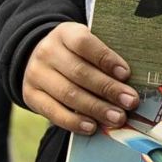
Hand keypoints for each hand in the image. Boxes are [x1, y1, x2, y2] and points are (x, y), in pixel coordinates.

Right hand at [22, 22, 136, 133]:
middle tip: (130, 102)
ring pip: (68, 93)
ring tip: (117, 117)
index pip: (84, 43)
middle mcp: (47, 52)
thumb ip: (104, 59)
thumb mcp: (87, 46)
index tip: (126, 74)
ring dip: (96, 108)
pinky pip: (53, 112)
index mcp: (65, 33)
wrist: (39, 59)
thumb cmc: (76, 54)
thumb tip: (130, 83)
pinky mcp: (31, 96)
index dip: (106, 59)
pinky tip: (92, 127)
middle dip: (108, 89)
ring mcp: (35, 74)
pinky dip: (74, 122)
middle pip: (79, 72)